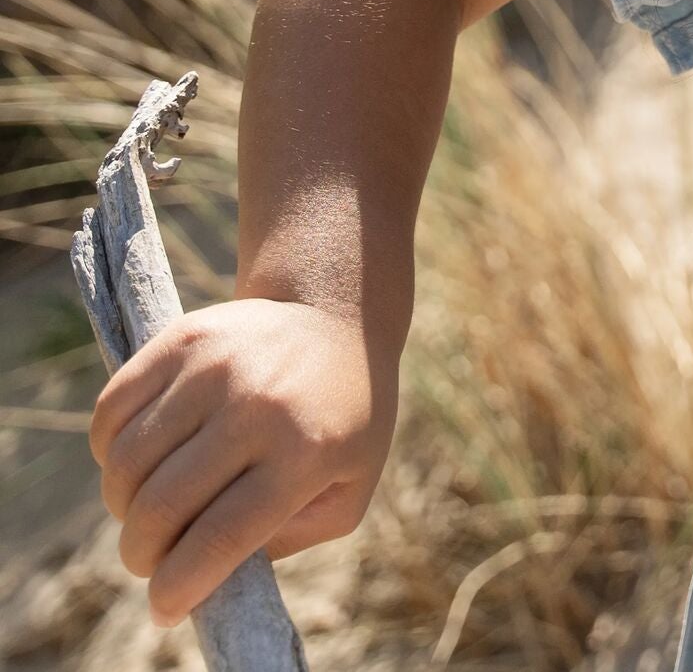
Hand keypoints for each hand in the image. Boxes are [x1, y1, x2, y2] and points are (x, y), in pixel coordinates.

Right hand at [88, 296, 396, 628]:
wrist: (338, 318)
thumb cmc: (344, 418)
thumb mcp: (348, 489)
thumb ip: (287, 539)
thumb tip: (210, 576)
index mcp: (305, 451)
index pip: (219, 539)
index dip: (176, 588)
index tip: (163, 609)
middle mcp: (258, 404)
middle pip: (161, 508)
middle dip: (141, 554)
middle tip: (151, 558)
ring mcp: (216, 365)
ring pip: (126, 464)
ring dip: (123, 504)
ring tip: (151, 504)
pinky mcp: (183, 337)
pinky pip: (110, 412)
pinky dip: (109, 451)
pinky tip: (142, 457)